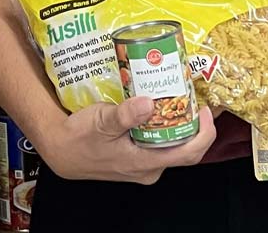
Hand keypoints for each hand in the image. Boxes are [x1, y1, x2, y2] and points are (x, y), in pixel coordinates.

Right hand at [34, 96, 216, 185]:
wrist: (60, 150)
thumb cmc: (79, 137)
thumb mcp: (101, 122)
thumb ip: (125, 114)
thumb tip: (148, 103)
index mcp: (144, 163)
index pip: (188, 154)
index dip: (204, 133)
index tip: (207, 110)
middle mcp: (148, 169)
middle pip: (184, 150)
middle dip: (195, 125)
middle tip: (195, 98)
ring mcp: (142, 165)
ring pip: (171, 146)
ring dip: (179, 124)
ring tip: (179, 98)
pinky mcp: (135, 159)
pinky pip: (159, 144)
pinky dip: (164, 127)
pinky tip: (160, 109)